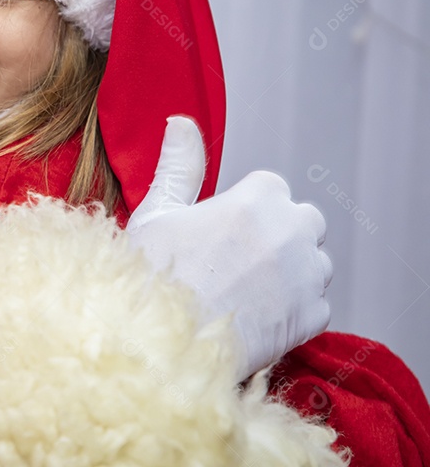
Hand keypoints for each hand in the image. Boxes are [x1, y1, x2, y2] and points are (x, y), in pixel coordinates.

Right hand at [126, 116, 332, 379]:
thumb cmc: (152, 278)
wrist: (161, 346)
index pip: (270, 187)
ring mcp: (306, 276)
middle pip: (303, 220)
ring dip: (291, 271)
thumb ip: (180, 165)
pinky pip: (315, 304)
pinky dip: (293, 310)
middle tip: (235, 259)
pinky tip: (254, 316)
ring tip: (245, 291)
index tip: (219, 231)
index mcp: (255, 200)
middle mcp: (290, 232)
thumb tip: (181, 122)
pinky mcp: (313, 317)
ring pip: (314, 263)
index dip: (242, 208)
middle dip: (279, 234)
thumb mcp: (157, 213)